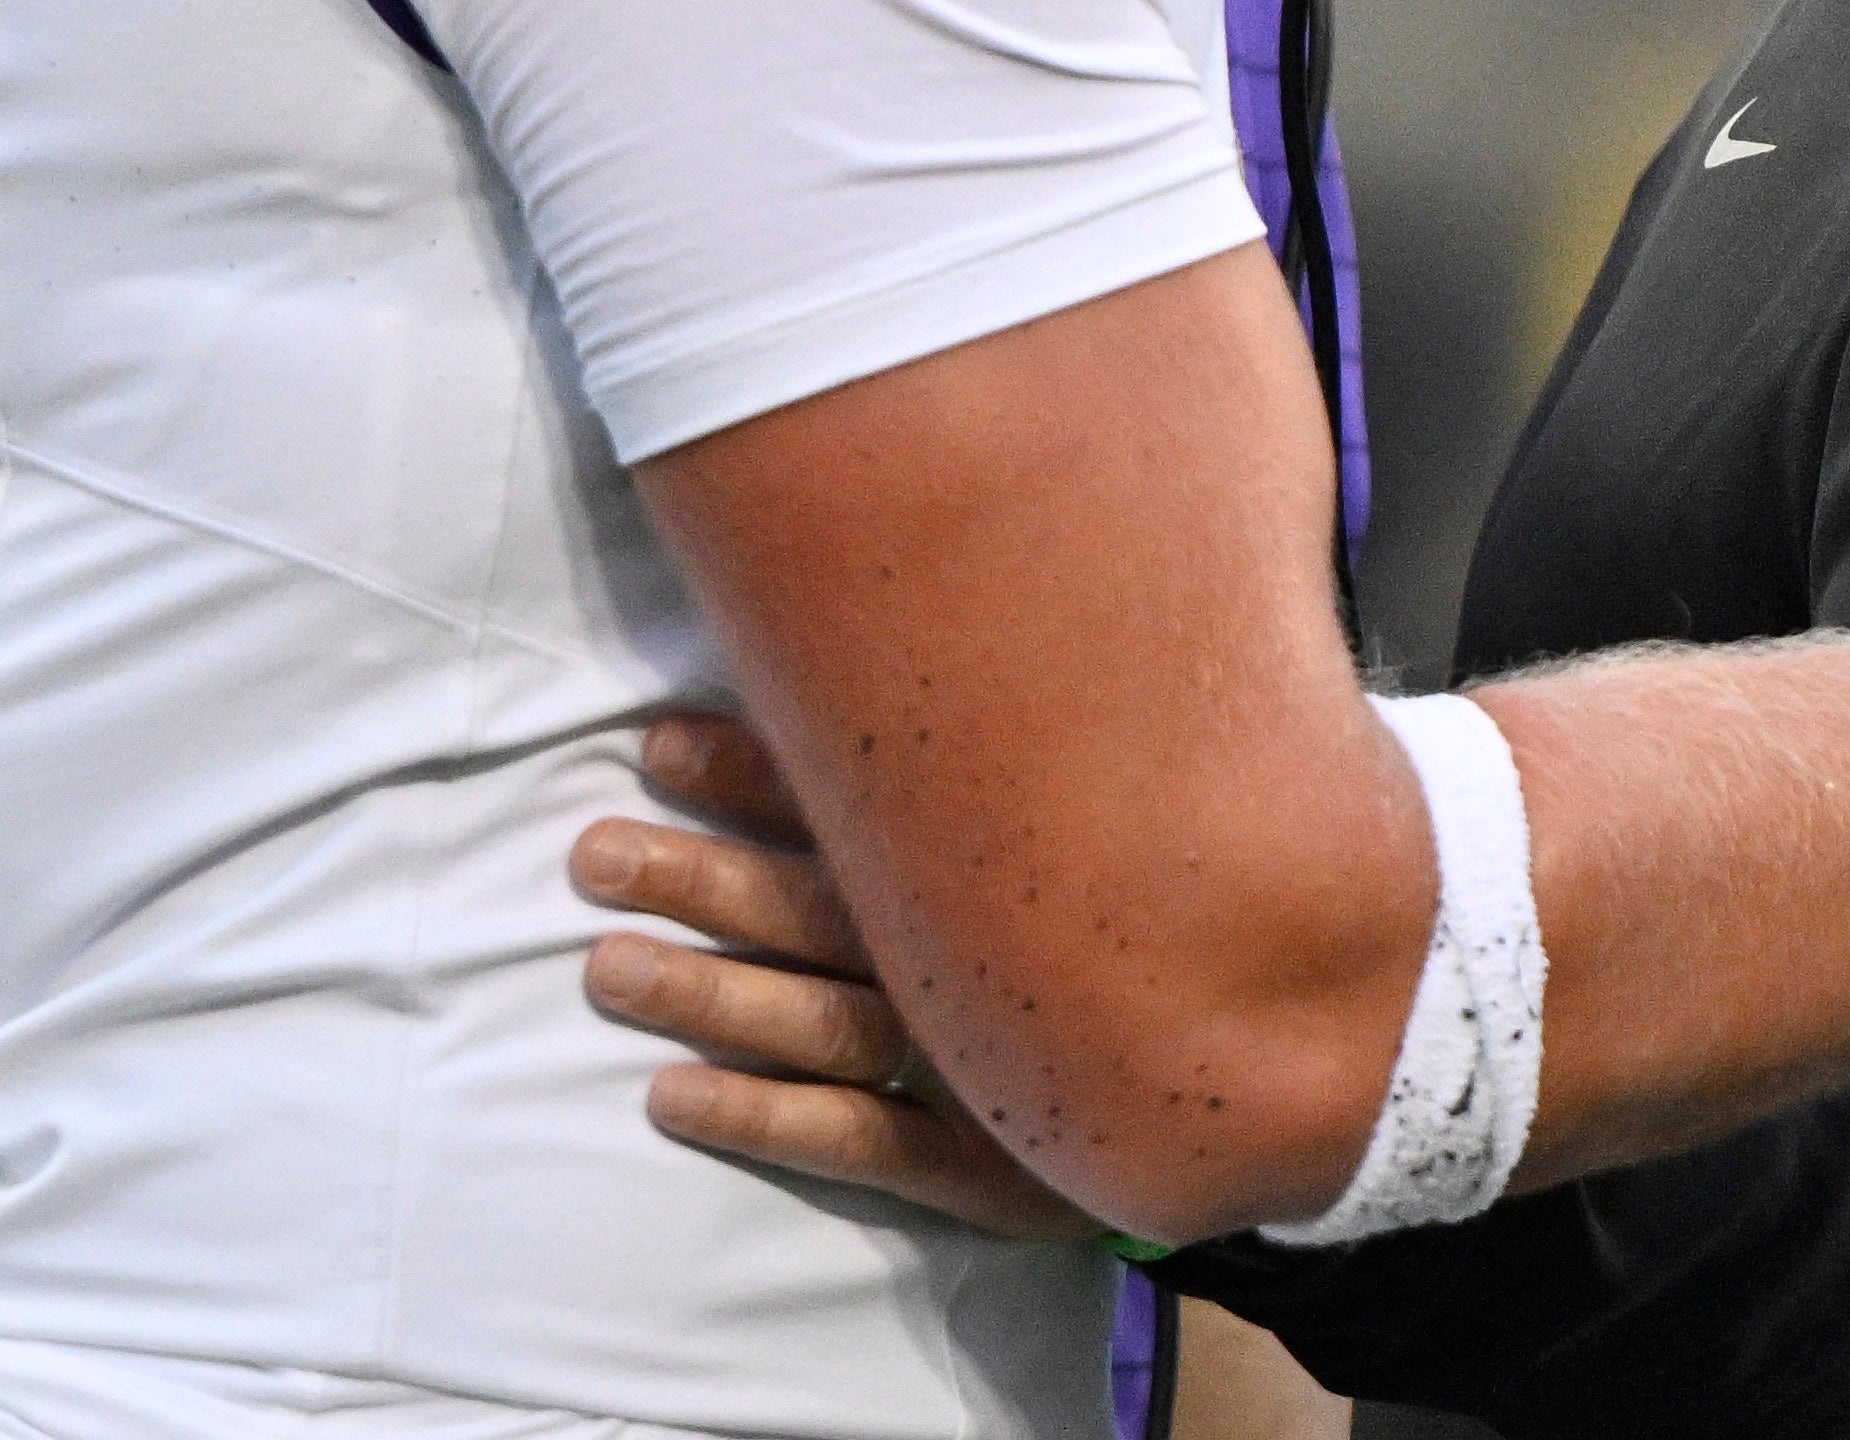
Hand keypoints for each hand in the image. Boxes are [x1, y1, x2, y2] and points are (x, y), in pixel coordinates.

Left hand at [572, 711, 1097, 1243]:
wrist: (1254, 1089)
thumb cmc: (1129, 950)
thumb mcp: (1077, 850)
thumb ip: (979, 791)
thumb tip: (861, 682)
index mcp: (999, 875)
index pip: (862, 812)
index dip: (756, 776)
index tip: (658, 749)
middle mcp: (983, 962)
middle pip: (825, 912)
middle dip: (706, 878)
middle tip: (595, 856)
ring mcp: (984, 1069)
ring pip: (827, 1022)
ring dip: (713, 993)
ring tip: (608, 967)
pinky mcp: (987, 1168)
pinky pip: (863, 1141)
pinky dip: (765, 1117)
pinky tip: (673, 1093)